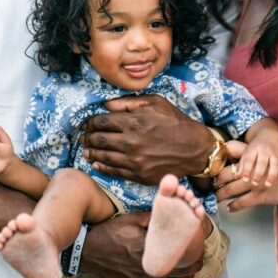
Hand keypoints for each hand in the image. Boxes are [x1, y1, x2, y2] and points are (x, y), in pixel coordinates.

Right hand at [79, 212, 201, 277]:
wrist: (85, 252)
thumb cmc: (106, 233)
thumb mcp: (128, 219)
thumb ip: (149, 218)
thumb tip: (166, 214)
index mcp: (146, 248)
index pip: (176, 254)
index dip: (192, 254)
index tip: (200, 251)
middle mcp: (145, 268)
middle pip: (177, 272)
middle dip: (192, 269)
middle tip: (199, 264)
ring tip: (191, 277)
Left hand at [81, 95, 210, 185]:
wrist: (195, 149)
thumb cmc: (176, 122)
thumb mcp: (156, 103)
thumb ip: (129, 103)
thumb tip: (106, 104)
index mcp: (134, 122)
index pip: (102, 122)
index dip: (91, 122)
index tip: (87, 123)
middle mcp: (131, 142)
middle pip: (99, 140)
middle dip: (87, 137)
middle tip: (82, 137)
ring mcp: (134, 161)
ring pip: (103, 157)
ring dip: (91, 153)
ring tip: (86, 150)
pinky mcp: (139, 175)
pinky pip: (115, 171)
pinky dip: (102, 167)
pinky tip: (96, 163)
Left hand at [215, 142, 277, 211]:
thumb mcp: (270, 153)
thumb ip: (257, 155)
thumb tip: (244, 154)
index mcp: (252, 158)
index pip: (229, 160)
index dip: (218, 167)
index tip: (211, 172)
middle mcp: (251, 170)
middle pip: (226, 175)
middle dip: (216, 182)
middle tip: (210, 187)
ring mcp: (255, 184)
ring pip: (231, 190)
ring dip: (222, 195)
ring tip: (216, 198)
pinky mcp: (261, 196)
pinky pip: (243, 202)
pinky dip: (234, 205)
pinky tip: (230, 208)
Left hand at [235, 137, 277, 186]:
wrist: (270, 137)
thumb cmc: (255, 149)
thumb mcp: (247, 153)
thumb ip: (242, 164)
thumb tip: (236, 175)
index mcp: (254, 149)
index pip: (250, 159)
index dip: (247, 170)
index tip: (245, 179)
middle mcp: (265, 151)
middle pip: (262, 162)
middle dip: (258, 173)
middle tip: (255, 183)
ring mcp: (275, 154)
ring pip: (274, 165)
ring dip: (271, 175)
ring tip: (267, 185)